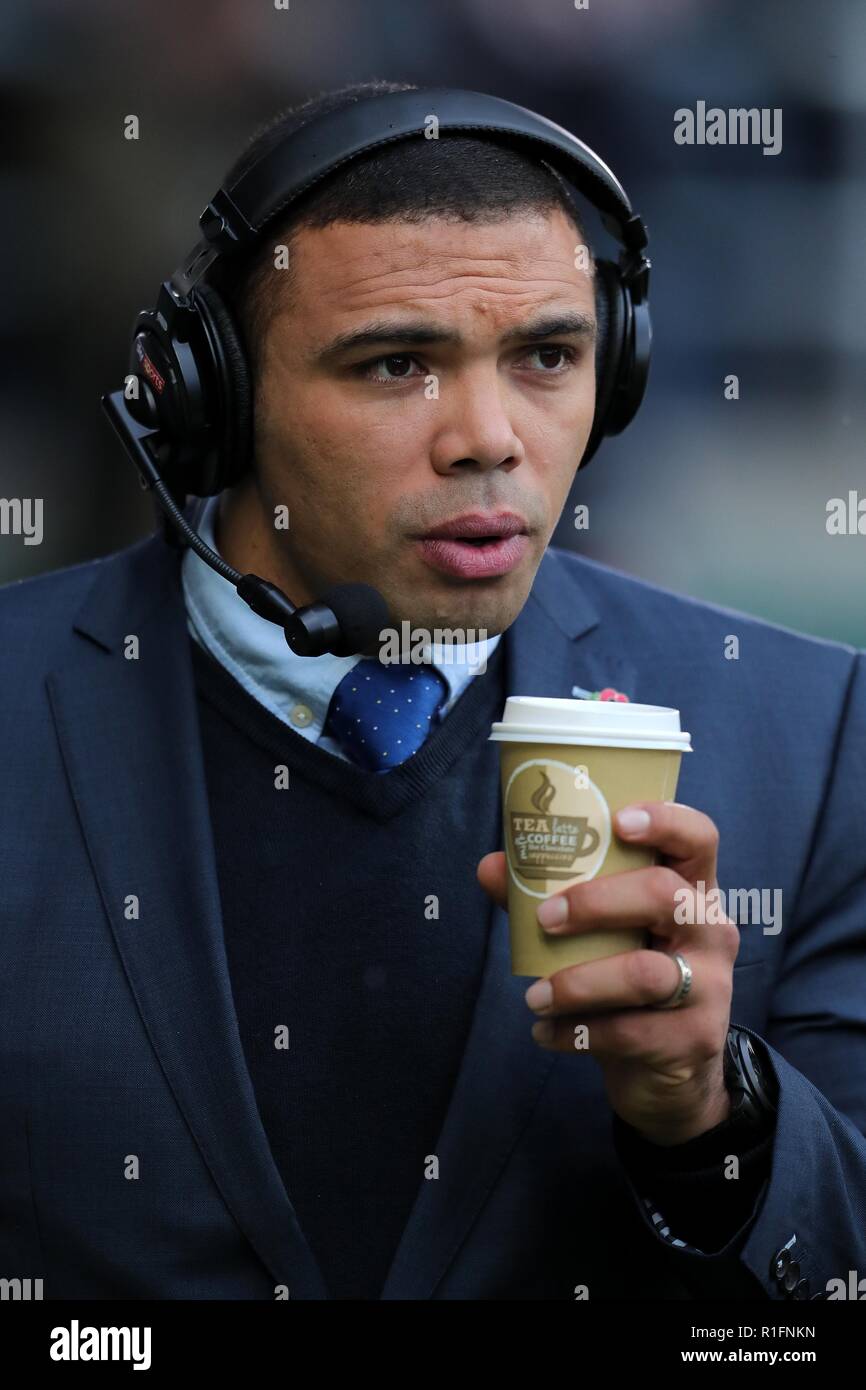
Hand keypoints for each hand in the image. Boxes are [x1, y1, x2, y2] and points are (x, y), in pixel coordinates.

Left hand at [477, 802, 739, 1145]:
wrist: (669, 1073)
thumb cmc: (629, 982)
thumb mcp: (599, 935)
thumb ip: (549, 897)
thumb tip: (491, 867)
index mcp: (691, 891)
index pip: (698, 839)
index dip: (665, 821)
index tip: (617, 821)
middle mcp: (710, 930)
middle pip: (665, 895)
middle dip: (595, 902)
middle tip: (545, 918)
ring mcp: (710, 986)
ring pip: (645, 974)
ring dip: (577, 983)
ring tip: (534, 996)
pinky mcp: (693, 1039)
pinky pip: (630, 1031)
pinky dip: (577, 1032)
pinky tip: (547, 1032)